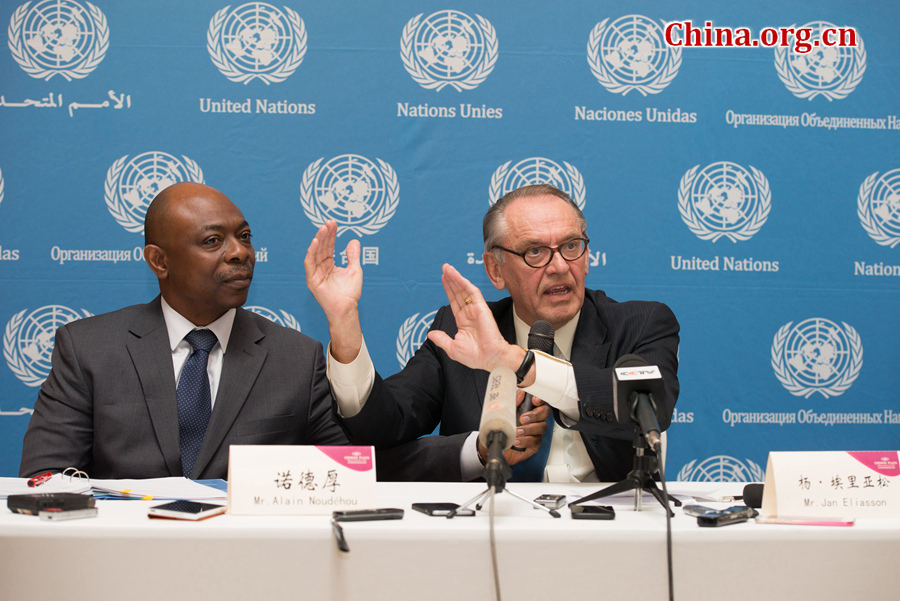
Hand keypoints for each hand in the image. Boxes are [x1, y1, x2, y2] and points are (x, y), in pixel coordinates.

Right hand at [304, 220, 362, 361]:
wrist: (347, 308)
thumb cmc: (350, 293)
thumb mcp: (355, 270)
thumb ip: (353, 255)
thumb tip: (353, 240)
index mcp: (329, 264)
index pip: (329, 246)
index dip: (331, 234)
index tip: (334, 223)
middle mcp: (321, 267)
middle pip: (322, 247)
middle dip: (325, 234)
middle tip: (329, 222)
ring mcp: (316, 273)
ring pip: (315, 253)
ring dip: (319, 240)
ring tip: (323, 228)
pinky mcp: (312, 280)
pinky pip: (310, 264)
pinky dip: (312, 252)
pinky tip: (316, 242)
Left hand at [427, 264, 521, 372]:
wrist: (490, 359)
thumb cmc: (475, 356)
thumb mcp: (452, 349)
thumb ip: (442, 339)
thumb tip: (430, 334)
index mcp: (463, 322)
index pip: (454, 302)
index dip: (449, 290)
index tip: (443, 280)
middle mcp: (469, 313)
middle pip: (458, 292)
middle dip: (451, 280)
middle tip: (444, 268)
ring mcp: (475, 309)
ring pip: (464, 289)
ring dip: (455, 278)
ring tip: (447, 268)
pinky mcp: (481, 307)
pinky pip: (472, 292)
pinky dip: (463, 283)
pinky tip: (456, 276)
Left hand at [477, 393, 550, 466]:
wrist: (499, 444)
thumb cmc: (503, 427)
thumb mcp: (505, 413)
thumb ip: (513, 402)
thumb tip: (520, 393)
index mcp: (529, 409)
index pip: (539, 400)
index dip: (540, 399)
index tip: (535, 400)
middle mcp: (535, 419)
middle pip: (545, 412)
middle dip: (535, 414)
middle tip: (523, 418)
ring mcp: (536, 431)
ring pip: (541, 427)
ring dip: (529, 429)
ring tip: (517, 431)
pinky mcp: (534, 444)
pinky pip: (535, 442)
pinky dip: (525, 441)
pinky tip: (517, 441)